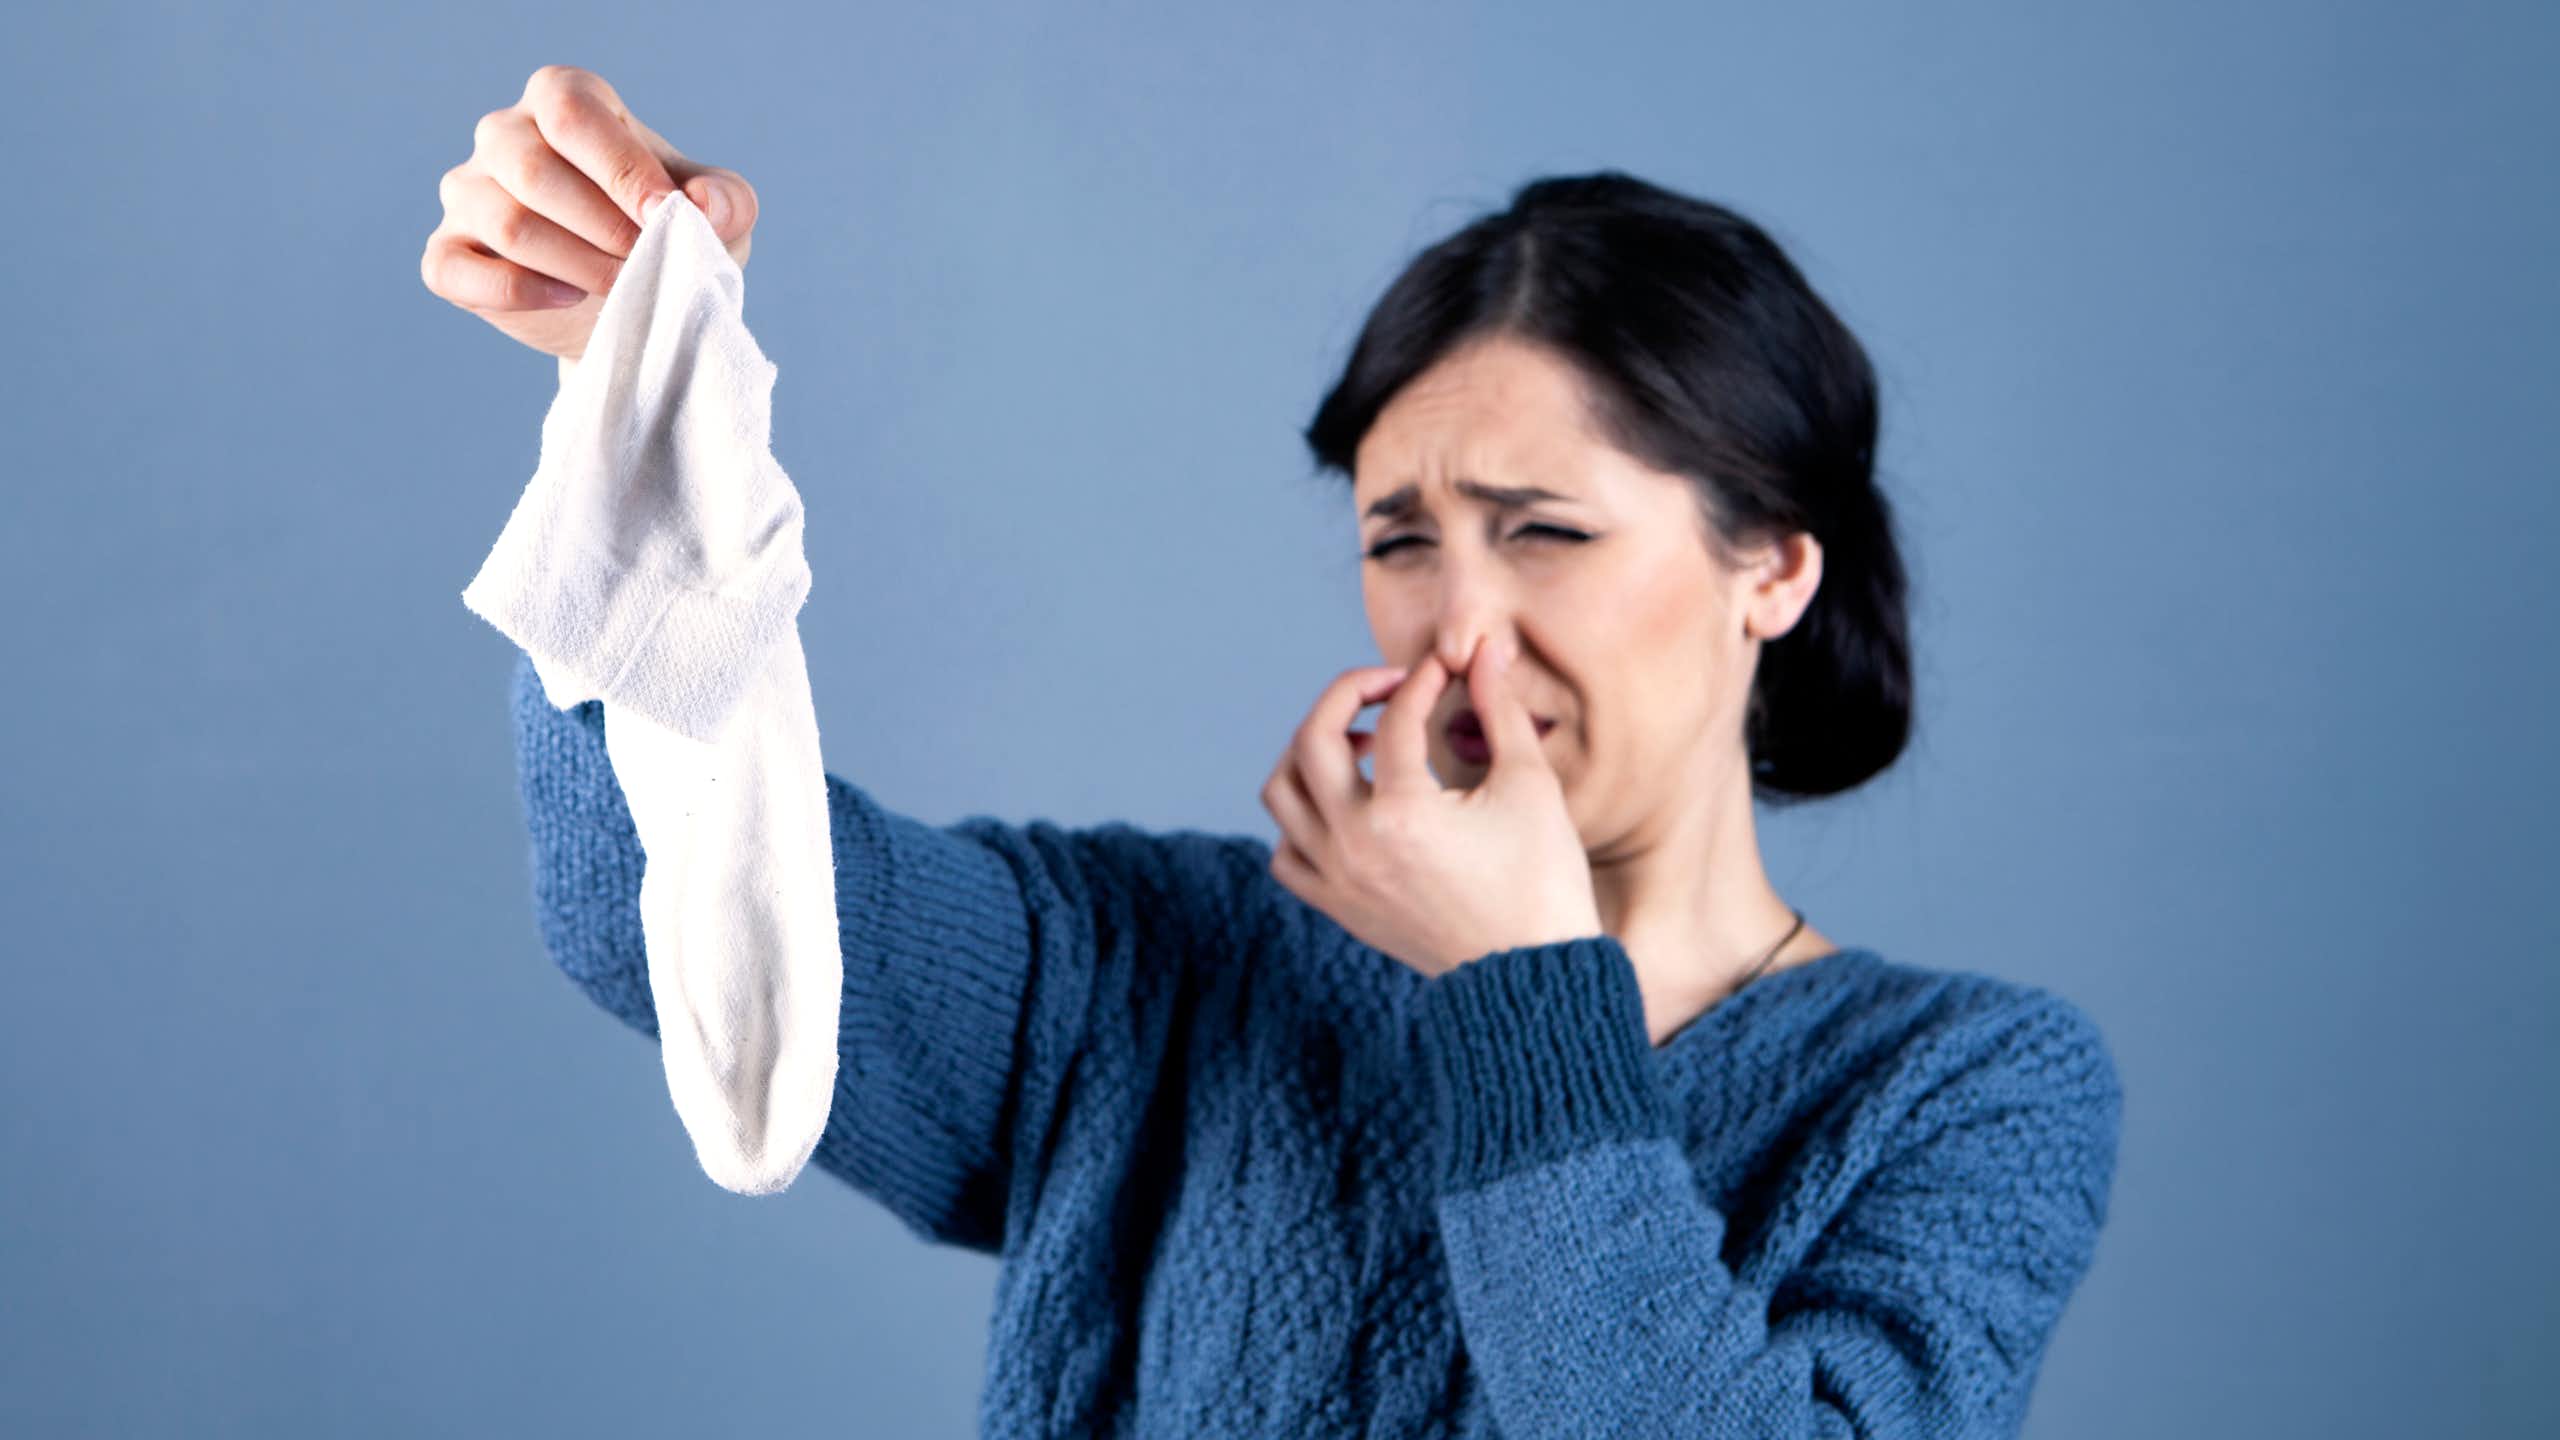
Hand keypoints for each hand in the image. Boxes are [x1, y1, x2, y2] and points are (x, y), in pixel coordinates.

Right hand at [420, 64, 760, 361]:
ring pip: (505, 222)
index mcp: (561, 98)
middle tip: (648, 263)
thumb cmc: (669, 240)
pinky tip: (566, 299)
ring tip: (623, 286)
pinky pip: (457, 270)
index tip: (668, 217)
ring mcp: (467, 192)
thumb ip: (728, 200)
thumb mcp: (718, 217)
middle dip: (603, 227)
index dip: (622, 169)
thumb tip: (706, 204)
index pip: (572, 113)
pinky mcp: (448, 253)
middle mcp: (504, 134)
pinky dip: (518, 291)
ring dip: (575, 263)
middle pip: (532, 169)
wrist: (634, 306)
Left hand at [1259, 635, 1602, 977]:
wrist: (1533, 978)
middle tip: (1389, 687)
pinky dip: (1300, 818)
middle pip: (1312, 740)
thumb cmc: (1542, 882)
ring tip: (1364, 745)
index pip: (1396, 719)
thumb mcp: (1529, 787)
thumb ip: (1499, 710)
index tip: (1445, 668)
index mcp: (1403, 814)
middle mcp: (1354, 845)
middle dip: (1348, 695)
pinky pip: (1285, 853)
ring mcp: (1337, 879)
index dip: (1422, 680)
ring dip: (1311, 752)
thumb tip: (1484, 650)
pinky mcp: (1338, 907)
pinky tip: (1346, 805)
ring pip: (1282, 793)